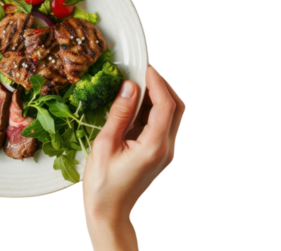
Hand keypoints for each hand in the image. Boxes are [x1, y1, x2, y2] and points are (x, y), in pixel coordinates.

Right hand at [82, 64, 184, 249]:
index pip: (166, 105)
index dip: (158, 82)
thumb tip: (129, 87)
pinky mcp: (160, 155)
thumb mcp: (105, 145)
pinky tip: (135, 107)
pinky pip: (164, 126)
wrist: (109, 213)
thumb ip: (119, 114)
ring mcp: (166, 153)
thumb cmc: (102, 185)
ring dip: (159, 98)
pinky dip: (154, 111)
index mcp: (154, 146)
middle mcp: (167, 149)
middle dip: (163, 86)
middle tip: (143, 73)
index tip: (145, 67)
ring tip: (137, 87)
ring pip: (173, 116)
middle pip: (178, 108)